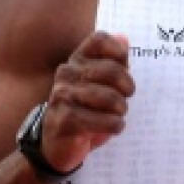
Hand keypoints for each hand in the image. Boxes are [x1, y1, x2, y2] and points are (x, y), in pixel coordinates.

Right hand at [40, 32, 133, 172]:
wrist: (56, 145)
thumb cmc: (82, 113)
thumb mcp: (97, 86)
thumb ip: (111, 63)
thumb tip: (124, 38)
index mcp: (76, 61)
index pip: (100, 40)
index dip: (118, 52)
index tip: (124, 68)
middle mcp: (67, 73)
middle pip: (111, 70)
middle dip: (127, 87)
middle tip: (125, 99)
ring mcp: (64, 95)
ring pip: (110, 97)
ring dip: (121, 110)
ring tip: (118, 115)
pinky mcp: (67, 119)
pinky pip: (105, 120)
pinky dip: (116, 125)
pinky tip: (114, 127)